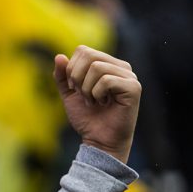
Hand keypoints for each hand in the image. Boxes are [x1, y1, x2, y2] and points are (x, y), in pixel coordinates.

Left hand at [54, 46, 140, 163]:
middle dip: (77, 77)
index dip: (71, 69)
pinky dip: (97, 94)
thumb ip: (62, 75)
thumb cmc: (87, 118)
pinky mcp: (133, 87)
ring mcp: (129, 76)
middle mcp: (121, 67)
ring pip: (97, 67)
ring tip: (93, 101)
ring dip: (87, 89)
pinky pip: (106, 80)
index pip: (83, 50)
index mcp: (107, 64)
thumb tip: (59, 56)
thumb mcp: (69, 94)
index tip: (74, 88)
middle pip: (89, 55)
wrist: (99, 140)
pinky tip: (103, 103)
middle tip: (82, 95)